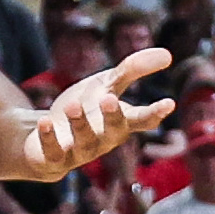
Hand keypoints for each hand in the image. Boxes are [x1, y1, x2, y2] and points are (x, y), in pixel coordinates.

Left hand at [4, 47, 171, 180]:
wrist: (48, 134)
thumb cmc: (86, 109)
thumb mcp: (107, 85)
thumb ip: (133, 70)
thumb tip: (168, 53)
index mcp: (120, 122)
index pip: (142, 119)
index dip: (155, 113)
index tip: (169, 103)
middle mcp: (104, 140)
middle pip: (113, 132)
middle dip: (113, 118)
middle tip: (110, 99)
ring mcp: (80, 151)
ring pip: (84, 142)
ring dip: (79, 125)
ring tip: (72, 106)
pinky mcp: (54, 159)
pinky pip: (54, 154)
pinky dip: (49, 138)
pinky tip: (45, 122)